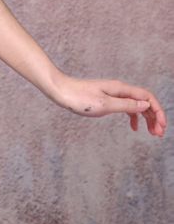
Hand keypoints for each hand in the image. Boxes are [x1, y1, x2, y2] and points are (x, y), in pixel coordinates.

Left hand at [48, 73, 166, 136]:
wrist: (60, 91)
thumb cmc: (79, 97)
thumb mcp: (104, 105)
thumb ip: (126, 105)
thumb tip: (146, 105)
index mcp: (121, 89)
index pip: (147, 97)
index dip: (158, 111)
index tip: (162, 126)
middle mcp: (119, 89)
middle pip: (144, 102)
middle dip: (155, 117)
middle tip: (159, 134)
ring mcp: (113, 94)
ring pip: (136, 105)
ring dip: (146, 118)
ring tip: (152, 133)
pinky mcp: (106, 99)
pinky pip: (126, 107)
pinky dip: (133, 117)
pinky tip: (134, 128)